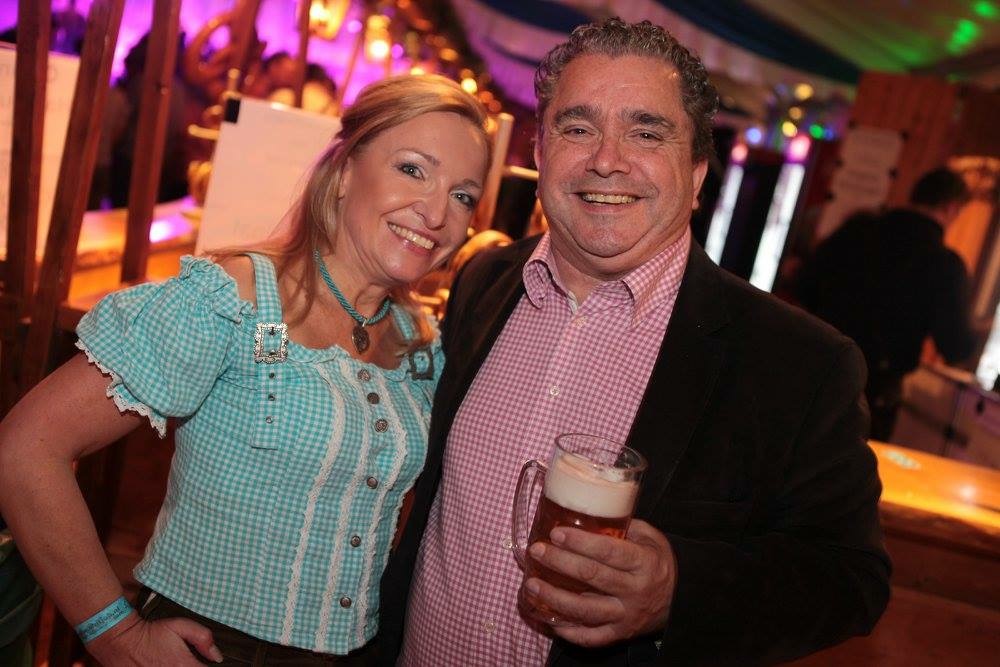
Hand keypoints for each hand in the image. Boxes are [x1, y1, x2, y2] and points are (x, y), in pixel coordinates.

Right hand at [86, 615, 222, 665]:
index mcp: (183, 665)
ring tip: (173, 662)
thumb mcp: (180, 626)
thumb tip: (217, 657)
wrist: (120, 641)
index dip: (206, 666)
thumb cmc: (151, 633)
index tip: (202, 662)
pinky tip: (166, 665)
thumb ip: (203, 638)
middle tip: (188, 661)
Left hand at [522, 519, 675, 646]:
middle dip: (560, 562)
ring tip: (531, 585)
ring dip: (554, 598)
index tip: (556, 533)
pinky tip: (549, 619)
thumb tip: (588, 513)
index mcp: (644, 563)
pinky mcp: (620, 634)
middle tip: (536, 551)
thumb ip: (624, 526)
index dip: (580, 542)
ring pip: (585, 610)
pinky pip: (591, 637)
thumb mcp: (651, 538)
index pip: (609, 551)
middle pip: (592, 576)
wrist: (681, 600)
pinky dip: (568, 630)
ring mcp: (626, 615)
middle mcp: (634, 591)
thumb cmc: (658, 563)